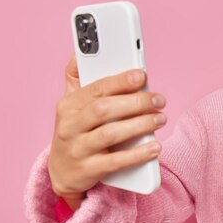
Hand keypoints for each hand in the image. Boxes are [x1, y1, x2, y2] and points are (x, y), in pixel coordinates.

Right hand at [48, 54, 167, 206]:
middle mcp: (70, 126)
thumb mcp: (71, 104)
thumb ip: (78, 78)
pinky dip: (137, 154)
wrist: (62, 172)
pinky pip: (115, 162)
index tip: (141, 75)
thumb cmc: (75, 131)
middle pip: (104, 109)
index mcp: (69, 104)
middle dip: (135, 103)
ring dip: (140, 125)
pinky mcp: (87, 170)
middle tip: (159, 100)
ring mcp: (77, 149)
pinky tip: (155, 147)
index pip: (96, 88)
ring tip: (160, 119)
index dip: (120, 81)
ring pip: (110, 134)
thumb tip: (81, 50)